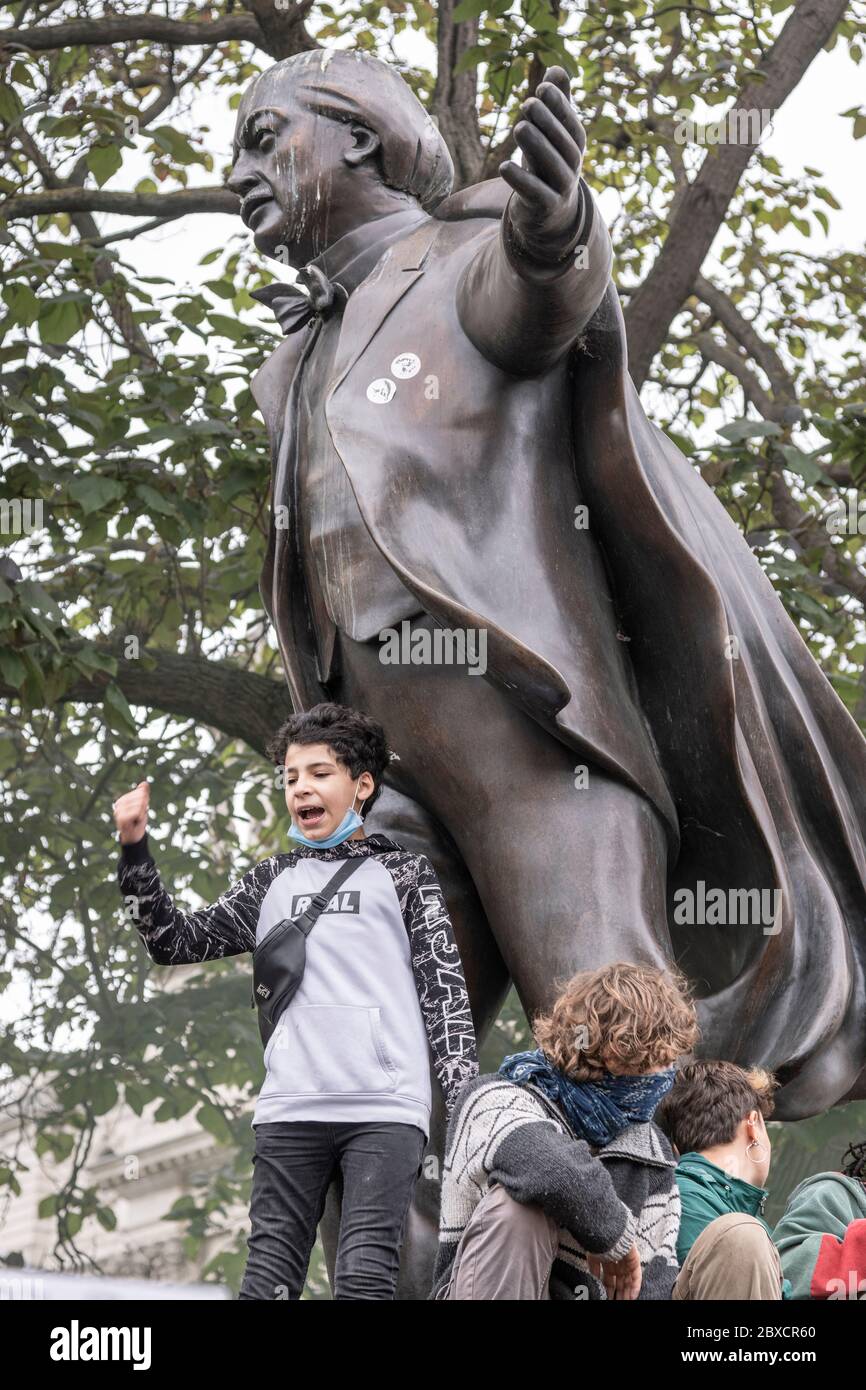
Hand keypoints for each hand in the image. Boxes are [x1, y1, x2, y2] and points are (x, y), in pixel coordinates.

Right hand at [112, 780, 149, 844]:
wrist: (133, 836)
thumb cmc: (137, 820)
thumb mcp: (142, 805)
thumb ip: (143, 794)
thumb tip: (145, 783)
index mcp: (123, 799)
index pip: (141, 792)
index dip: (146, 801)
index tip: (141, 810)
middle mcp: (119, 804)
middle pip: (141, 797)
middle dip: (144, 807)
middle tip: (139, 816)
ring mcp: (119, 811)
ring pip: (140, 805)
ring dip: (142, 813)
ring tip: (137, 819)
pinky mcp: (121, 818)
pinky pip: (137, 812)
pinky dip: (140, 817)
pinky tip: (136, 821)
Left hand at [499, 65, 585, 260]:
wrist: (551, 215)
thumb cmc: (548, 165)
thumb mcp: (552, 135)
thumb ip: (556, 104)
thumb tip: (556, 68)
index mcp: (575, 145)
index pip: (571, 123)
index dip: (560, 105)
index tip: (542, 87)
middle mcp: (573, 166)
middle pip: (564, 144)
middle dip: (547, 122)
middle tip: (527, 103)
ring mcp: (561, 189)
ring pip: (554, 167)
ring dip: (537, 147)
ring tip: (518, 127)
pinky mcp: (545, 208)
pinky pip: (535, 194)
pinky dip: (520, 181)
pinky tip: (504, 167)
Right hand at [587, 1243, 642, 1299]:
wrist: (606, 1231)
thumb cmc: (597, 1241)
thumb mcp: (592, 1257)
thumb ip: (593, 1269)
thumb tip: (593, 1280)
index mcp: (608, 1261)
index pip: (610, 1279)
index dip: (609, 1290)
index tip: (607, 1298)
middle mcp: (618, 1262)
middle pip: (620, 1281)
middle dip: (619, 1293)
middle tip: (618, 1303)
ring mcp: (627, 1261)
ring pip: (629, 1281)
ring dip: (627, 1293)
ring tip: (626, 1302)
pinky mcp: (635, 1260)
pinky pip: (636, 1276)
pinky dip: (634, 1287)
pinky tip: (631, 1297)